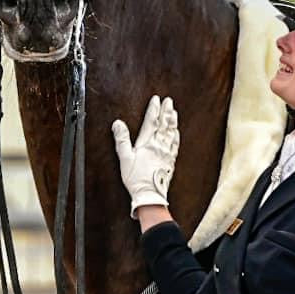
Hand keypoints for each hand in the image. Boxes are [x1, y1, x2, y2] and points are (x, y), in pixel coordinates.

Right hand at [111, 96, 178, 216]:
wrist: (150, 194)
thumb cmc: (136, 178)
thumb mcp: (124, 158)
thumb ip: (121, 139)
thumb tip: (118, 123)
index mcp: (147, 143)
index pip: (151, 121)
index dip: (154, 109)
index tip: (156, 99)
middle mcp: (159, 145)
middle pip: (164, 124)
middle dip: (166, 111)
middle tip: (168, 100)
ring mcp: (166, 153)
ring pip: (171, 132)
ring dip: (172, 121)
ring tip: (174, 111)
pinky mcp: (171, 161)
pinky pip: (175, 145)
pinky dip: (176, 136)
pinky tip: (176, 132)